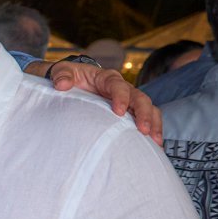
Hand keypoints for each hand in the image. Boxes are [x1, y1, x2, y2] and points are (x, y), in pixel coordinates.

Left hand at [45, 62, 162, 143]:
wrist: (71, 83)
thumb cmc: (67, 77)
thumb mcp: (61, 72)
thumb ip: (61, 75)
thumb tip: (61, 84)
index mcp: (106, 78)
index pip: (118, 86)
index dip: (121, 97)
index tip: (119, 112)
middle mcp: (121, 88)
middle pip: (139, 98)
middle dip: (144, 113)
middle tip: (144, 130)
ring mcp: (127, 100)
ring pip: (148, 108)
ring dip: (154, 124)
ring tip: (156, 142)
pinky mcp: (128, 112)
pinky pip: (145, 119)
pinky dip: (151, 131)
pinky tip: (153, 146)